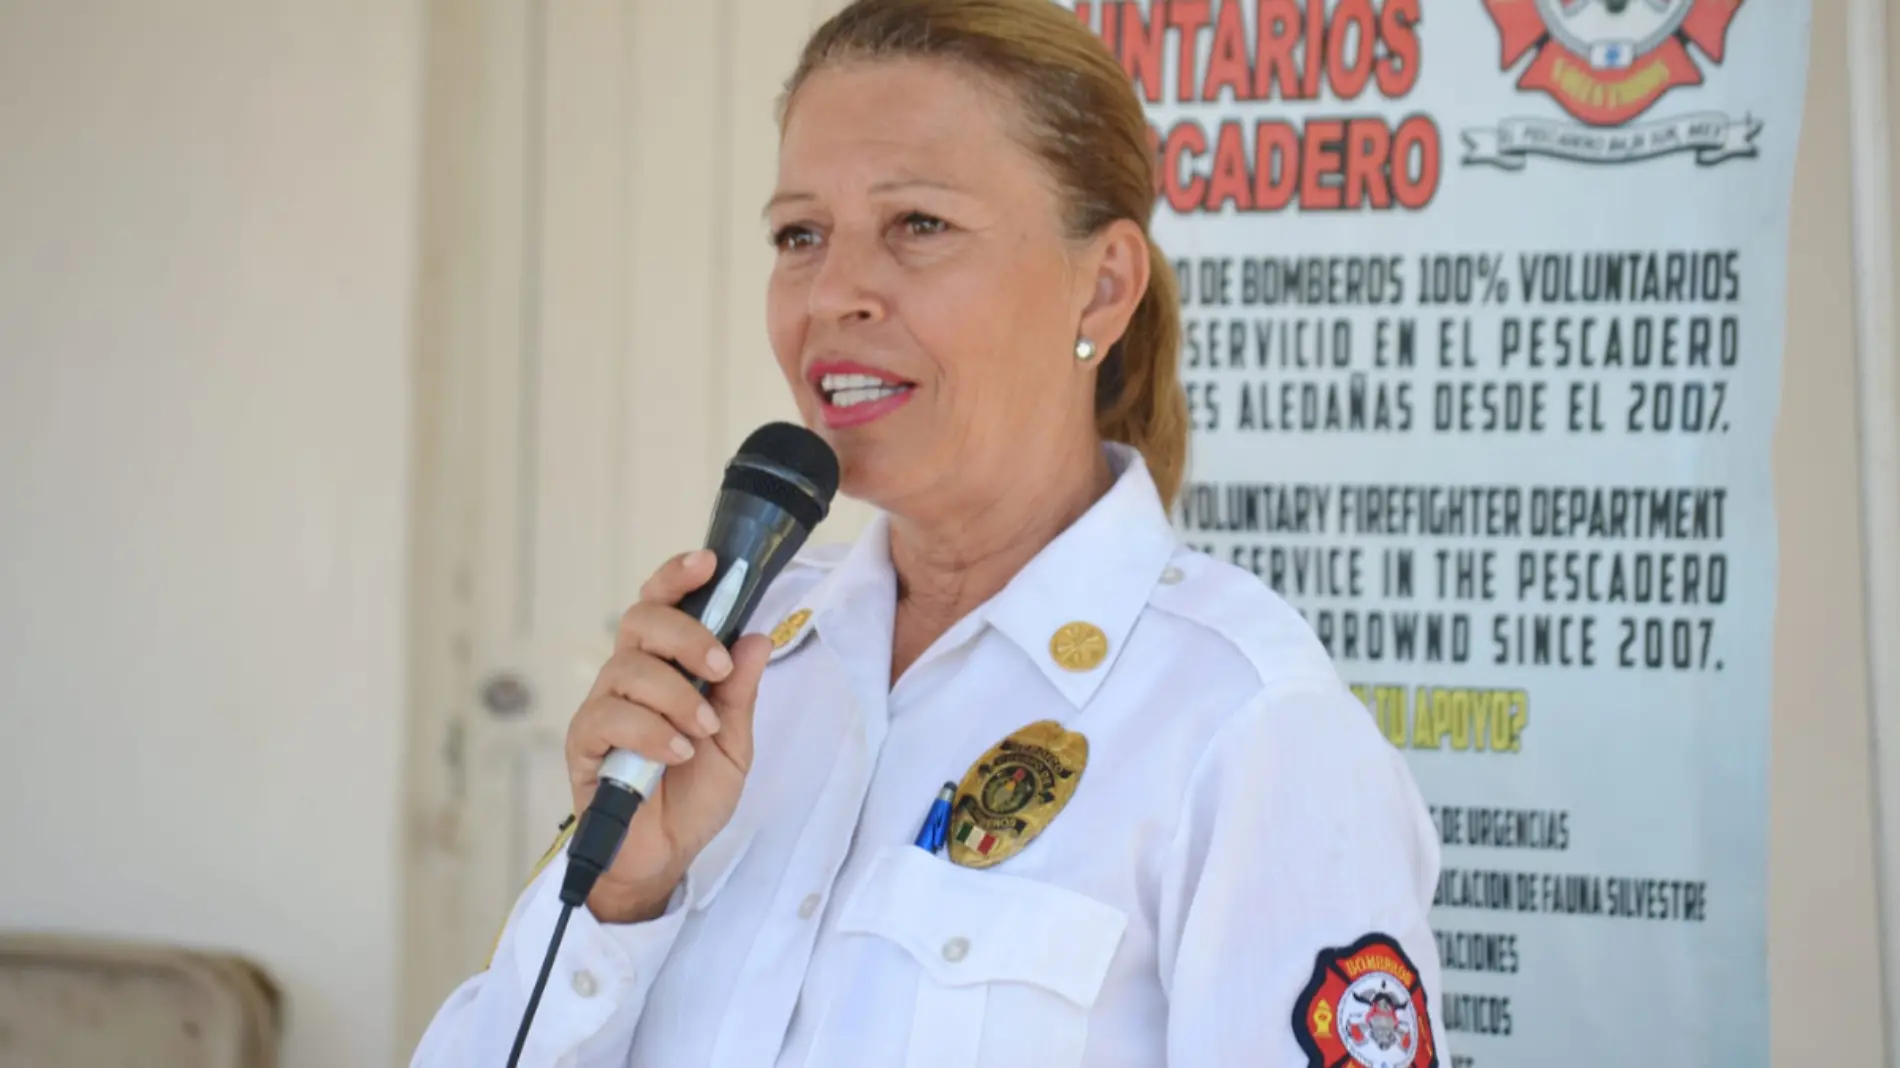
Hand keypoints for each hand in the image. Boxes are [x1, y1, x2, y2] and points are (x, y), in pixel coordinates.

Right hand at [564, 549, 772, 922]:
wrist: (666, 854)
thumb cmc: (694, 793)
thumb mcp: (734, 741)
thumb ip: (739, 691)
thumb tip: (755, 636)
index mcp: (665, 666)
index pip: (662, 604)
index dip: (679, 576)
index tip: (710, 562)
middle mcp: (628, 678)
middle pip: (640, 621)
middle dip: (686, 634)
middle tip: (717, 667)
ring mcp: (603, 708)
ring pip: (628, 669)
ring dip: (675, 695)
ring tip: (701, 730)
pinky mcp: (584, 745)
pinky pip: (609, 718)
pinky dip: (650, 731)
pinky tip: (676, 753)